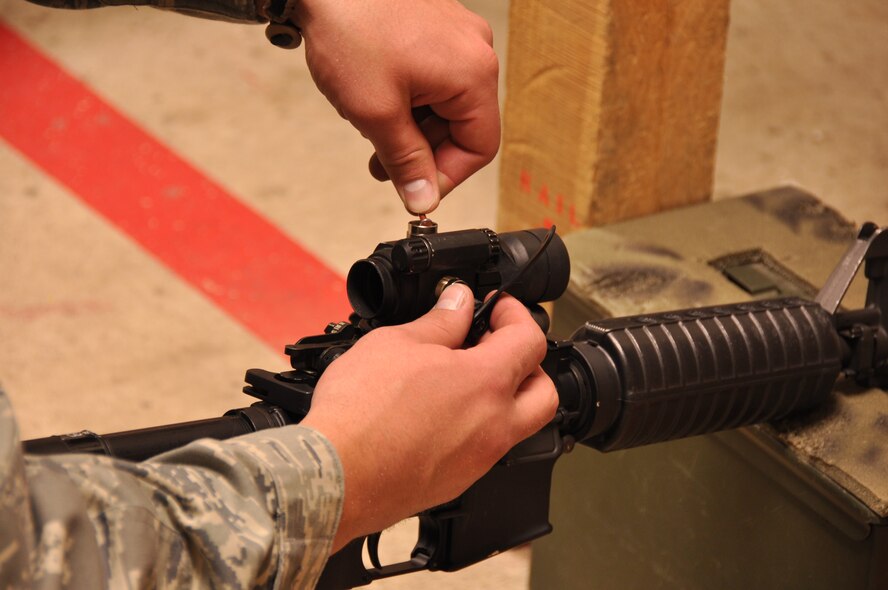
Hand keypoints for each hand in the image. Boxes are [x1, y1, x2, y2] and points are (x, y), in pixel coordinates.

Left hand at [295, 0, 500, 213]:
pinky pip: (433, 79)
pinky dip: (407, 98)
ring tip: (369, 122)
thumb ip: (405, 162)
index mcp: (473, 73)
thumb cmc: (349, 28)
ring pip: (445, 105)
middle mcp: (475, 51)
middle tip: (381, 164)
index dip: (446, 177)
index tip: (413, 190)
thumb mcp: (376, 112)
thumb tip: (423, 199)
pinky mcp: (436, 26)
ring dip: (410, 125)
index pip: (479, 148)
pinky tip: (374, 95)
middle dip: (421, 150)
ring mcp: (457, 35)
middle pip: (462, 126)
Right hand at [300, 284, 556, 550]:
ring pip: (518, 424)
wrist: (335, 477)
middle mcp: (494, 426)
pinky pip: (487, 448)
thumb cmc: (360, 413)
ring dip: (504, 396)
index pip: (530, 340)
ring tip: (464, 377)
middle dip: (528, 362)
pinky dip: (478, 424)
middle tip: (494, 345)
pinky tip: (442, 412)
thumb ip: (440, 321)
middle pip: (543, 391)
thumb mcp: (396, 343)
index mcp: (487, 383)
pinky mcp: (459, 481)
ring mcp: (480, 459)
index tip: (495, 307)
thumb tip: (459, 302)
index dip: (515, 314)